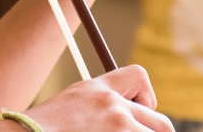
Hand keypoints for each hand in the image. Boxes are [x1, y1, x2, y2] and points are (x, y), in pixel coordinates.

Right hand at [17, 66, 173, 130]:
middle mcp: (114, 107)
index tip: (139, 111)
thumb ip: (98, 107)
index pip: (139, 76)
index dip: (147, 97)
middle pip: (162, 123)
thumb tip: (124, 119)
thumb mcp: (71, 105)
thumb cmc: (41, 128)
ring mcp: (118, 128)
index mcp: (100, 89)